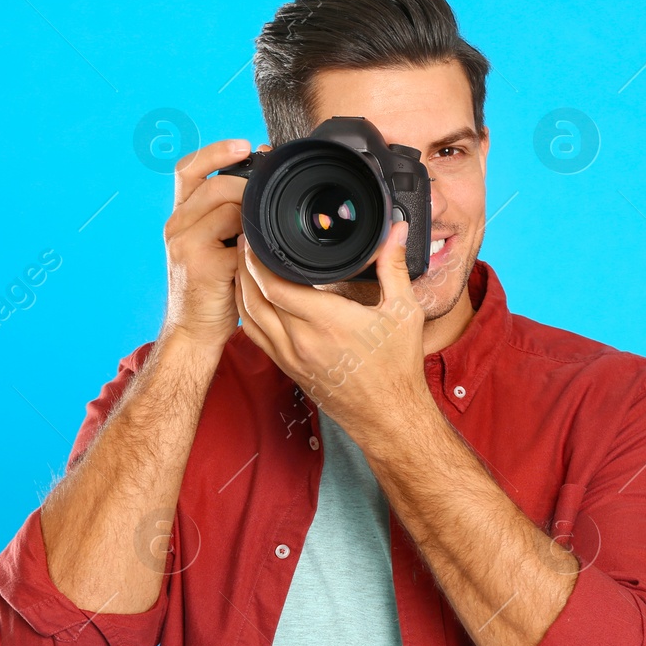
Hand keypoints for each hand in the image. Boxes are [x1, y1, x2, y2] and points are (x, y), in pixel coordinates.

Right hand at [159, 138, 259, 349]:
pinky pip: (235, 235)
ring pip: (224, 204)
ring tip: (266, 223)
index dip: (217, 152)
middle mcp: (176, 225)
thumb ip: (228, 218)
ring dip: (251, 208)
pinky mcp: (200, 262)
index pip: (189, 169)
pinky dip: (254, 237)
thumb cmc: (212, 288)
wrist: (193, 330)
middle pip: (212, 184)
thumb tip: (260, 188)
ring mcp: (184, 243)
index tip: (246, 145)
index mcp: (179, 217)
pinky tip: (263, 247)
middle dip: (246, 182)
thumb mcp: (214, 246)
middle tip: (269, 192)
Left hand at [235, 218, 434, 439]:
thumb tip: (396, 229)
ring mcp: (292, 358)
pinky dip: (248, 314)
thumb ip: (393, 266)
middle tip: (246, 242)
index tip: (258, 238)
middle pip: (256, 297)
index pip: (276, 285)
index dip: (259, 259)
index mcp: (328, 321)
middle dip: (246, 267)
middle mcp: (303, 341)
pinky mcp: (289, 369)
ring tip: (241, 264)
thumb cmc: (397, 367)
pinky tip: (250, 298)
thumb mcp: (403, 311)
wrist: (388, 415)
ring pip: (251, 317)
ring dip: (241, 289)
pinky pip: (257, 337)